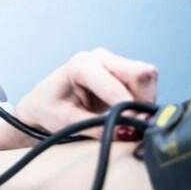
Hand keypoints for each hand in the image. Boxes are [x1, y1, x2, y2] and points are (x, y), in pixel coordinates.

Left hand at [14, 47, 156, 140]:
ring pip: (147, 78)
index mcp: (81, 65)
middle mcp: (99, 57)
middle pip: (141, 74)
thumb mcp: (67, 122)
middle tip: (133, 124)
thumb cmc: (49, 109)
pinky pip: (145, 83)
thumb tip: (128, 133)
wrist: (43, 102)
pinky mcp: (121, 69)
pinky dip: (142, 100)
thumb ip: (98, 127)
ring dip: (143, 101)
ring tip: (125, 119)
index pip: (118, 85)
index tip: (129, 129)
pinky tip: (126, 112)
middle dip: (142, 101)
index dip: (128, 109)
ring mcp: (112, 60)